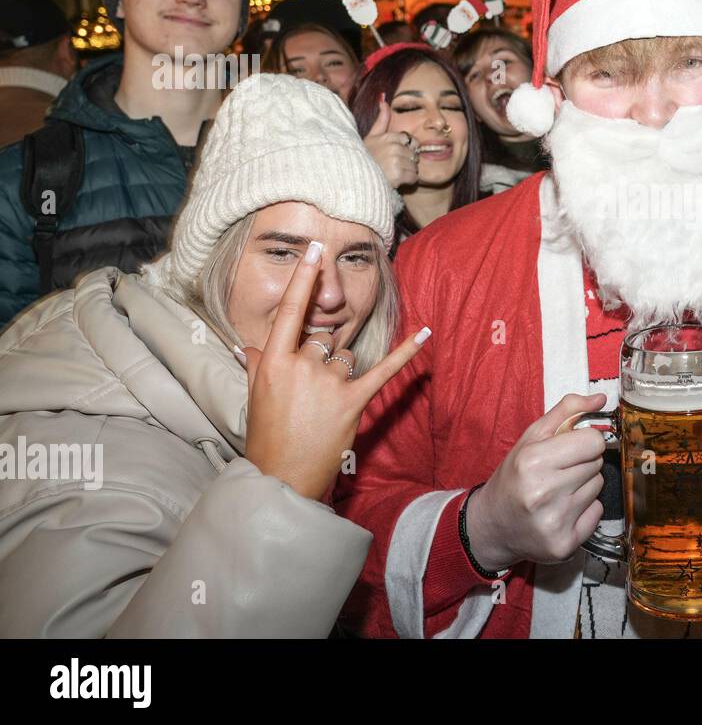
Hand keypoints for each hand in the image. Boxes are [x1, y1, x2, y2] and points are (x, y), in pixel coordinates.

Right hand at [241, 240, 429, 500]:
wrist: (282, 476)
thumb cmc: (266, 436)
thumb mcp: (255, 395)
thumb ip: (258, 364)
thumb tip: (251, 345)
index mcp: (274, 360)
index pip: (291, 310)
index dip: (305, 278)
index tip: (316, 248)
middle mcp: (302, 365)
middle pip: (323, 339)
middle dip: (321, 360)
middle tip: (309, 394)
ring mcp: (329, 383)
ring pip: (346, 357)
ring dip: (340, 374)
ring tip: (324, 406)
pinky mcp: (354, 400)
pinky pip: (384, 370)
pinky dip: (406, 352)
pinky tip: (426, 333)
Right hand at [363, 99, 418, 188]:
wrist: (357, 179)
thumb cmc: (366, 158)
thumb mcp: (371, 136)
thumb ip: (381, 119)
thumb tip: (383, 99)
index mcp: (389, 136)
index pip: (412, 141)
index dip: (406, 149)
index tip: (395, 154)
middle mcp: (393, 147)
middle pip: (415, 154)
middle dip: (407, 161)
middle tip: (393, 165)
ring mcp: (396, 160)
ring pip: (415, 166)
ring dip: (407, 171)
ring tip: (393, 172)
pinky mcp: (398, 174)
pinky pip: (414, 177)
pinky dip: (408, 181)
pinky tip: (396, 180)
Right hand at [464, 393, 608, 572]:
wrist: (491, 526)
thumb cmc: (514, 476)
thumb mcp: (531, 438)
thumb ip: (566, 412)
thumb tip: (600, 399)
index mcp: (534, 461)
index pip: (593, 441)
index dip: (585, 441)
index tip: (571, 447)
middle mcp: (544, 493)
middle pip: (597, 464)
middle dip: (582, 463)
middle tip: (559, 471)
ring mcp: (555, 522)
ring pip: (598, 487)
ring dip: (584, 485)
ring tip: (559, 491)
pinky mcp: (564, 545)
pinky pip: (597, 514)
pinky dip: (585, 510)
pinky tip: (562, 510)